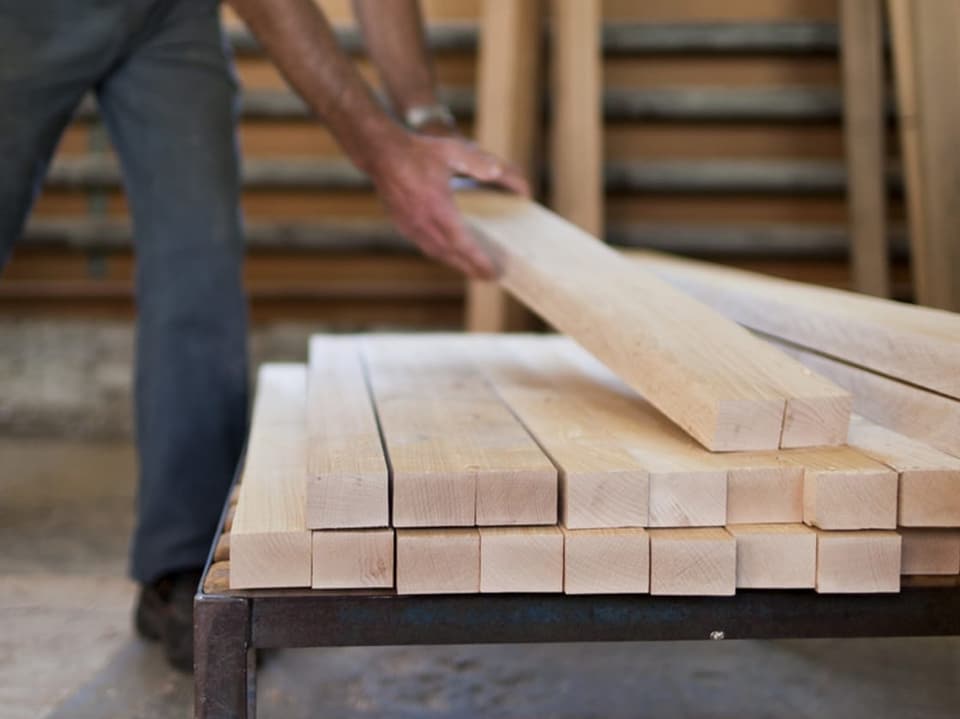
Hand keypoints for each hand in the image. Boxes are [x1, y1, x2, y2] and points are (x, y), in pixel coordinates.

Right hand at [364, 130, 529, 278]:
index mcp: (437, 208)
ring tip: (473, 270)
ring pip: (437, 253)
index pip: (462, 243)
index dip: (478, 261)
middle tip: (490, 277)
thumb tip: (504, 174)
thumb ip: (481, 164)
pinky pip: (425, 246)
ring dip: (456, 264)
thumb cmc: (419, 151)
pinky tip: (450, 253)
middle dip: (471, 269)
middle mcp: (423, 222)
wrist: (381, 153)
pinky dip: (441, 254)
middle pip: (451, 256)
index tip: (492, 273)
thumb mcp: (453, 152)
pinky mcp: (403, 226)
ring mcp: (410, 227)